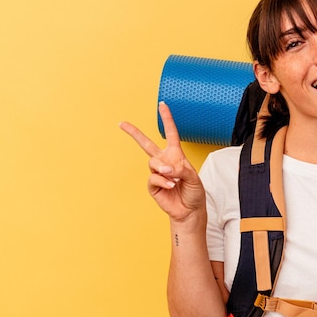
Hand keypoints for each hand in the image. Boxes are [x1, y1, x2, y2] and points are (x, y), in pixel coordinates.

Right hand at [120, 102, 204, 220]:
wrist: (189, 210)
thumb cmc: (194, 192)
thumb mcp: (194, 178)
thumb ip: (181, 169)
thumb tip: (166, 168)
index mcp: (176, 156)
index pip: (171, 134)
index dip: (167, 119)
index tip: (162, 105)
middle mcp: (164, 162)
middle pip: (147, 144)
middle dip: (134, 133)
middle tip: (122, 123)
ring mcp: (157, 173)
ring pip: (153, 163)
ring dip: (164, 170)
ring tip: (174, 178)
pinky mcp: (152, 185)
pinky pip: (153, 177)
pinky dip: (163, 181)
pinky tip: (170, 185)